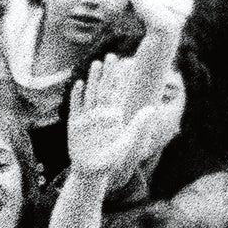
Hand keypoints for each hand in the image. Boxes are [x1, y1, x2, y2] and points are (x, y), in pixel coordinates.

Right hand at [64, 50, 161, 182]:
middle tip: (112, 55)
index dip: (122, 77)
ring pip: (91, 93)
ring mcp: (88, 118)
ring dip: (94, 78)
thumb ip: (137, 124)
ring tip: (96, 63)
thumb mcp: (126, 141)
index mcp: (114, 116)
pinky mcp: (75, 124)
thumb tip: (152, 108)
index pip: (119, 92)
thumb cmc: (110, 160)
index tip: (126, 62)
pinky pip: (77, 106)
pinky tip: (79, 84)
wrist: (91, 171)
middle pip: (105, 88)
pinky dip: (77, 95)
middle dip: (109, 72)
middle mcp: (101, 114)